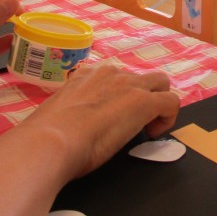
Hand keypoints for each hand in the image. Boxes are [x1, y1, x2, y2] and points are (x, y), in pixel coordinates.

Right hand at [0, 63, 180, 215]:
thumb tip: (52, 132)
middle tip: (136, 122)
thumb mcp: (54, 115)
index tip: (112, 115)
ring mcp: (128, 85)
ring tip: (148, 128)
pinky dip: (169, 117)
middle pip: (143, 75)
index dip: (118, 94)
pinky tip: (155, 134)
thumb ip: (63, 114)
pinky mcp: (142, 102)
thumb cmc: (44, 136)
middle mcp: (109, 73)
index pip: (113, 75)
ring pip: (162, 82)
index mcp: (86, 75)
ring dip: (159, 103)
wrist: (47, 142)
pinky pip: (172, 101)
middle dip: (145, 94)